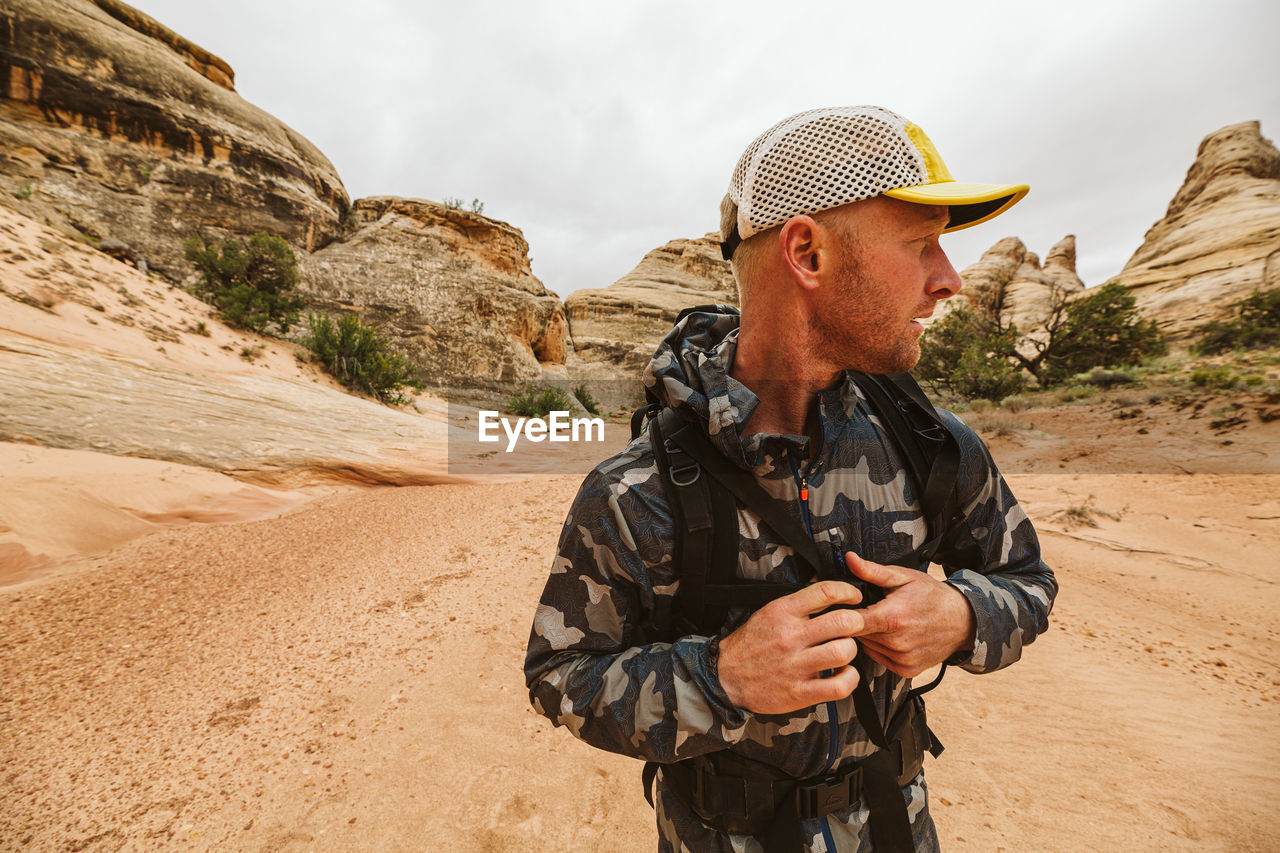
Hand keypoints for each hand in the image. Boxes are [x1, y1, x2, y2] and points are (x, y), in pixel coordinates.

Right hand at [717, 581, 865, 714]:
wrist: (725, 677)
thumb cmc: (750, 645)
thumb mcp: (768, 613)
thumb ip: (797, 603)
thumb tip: (826, 590)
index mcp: (782, 612)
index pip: (825, 592)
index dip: (848, 592)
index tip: (854, 597)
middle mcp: (790, 636)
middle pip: (843, 621)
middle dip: (856, 622)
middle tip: (852, 627)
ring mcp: (795, 665)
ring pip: (844, 651)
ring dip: (850, 650)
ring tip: (843, 651)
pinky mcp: (799, 692)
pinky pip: (839, 685)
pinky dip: (850, 678)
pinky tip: (843, 673)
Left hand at [844, 551, 974, 676]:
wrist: (962, 620)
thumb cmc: (932, 596)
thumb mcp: (903, 577)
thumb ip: (872, 571)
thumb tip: (849, 559)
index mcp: (893, 618)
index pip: (851, 621)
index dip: (842, 613)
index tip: (842, 606)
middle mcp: (897, 642)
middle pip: (857, 635)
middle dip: (858, 622)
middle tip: (870, 609)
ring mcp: (902, 659)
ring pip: (867, 647)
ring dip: (869, 636)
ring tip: (884, 622)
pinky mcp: (906, 670)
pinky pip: (880, 659)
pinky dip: (881, 648)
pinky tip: (892, 636)